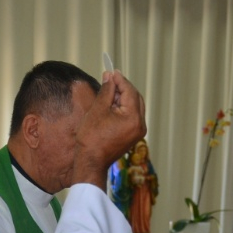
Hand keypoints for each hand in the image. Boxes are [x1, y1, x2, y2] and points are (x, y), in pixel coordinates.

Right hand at [72, 70, 145, 188]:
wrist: (91, 161)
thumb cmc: (92, 137)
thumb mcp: (98, 109)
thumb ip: (106, 91)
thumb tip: (109, 76)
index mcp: (133, 118)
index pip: (130, 91)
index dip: (120, 80)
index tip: (111, 71)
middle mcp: (140, 125)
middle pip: (135, 98)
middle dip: (123, 88)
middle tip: (109, 80)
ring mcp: (138, 131)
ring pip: (135, 106)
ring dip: (123, 97)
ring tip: (108, 92)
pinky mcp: (134, 135)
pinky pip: (132, 116)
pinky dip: (124, 108)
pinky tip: (112, 105)